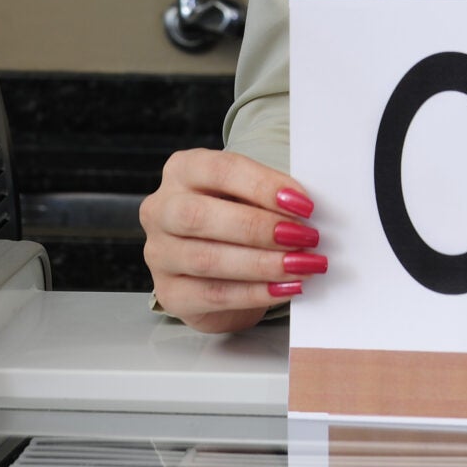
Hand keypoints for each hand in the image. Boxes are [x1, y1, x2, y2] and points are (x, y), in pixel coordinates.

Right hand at [141, 149, 322, 332]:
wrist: (214, 269)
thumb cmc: (237, 219)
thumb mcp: (248, 197)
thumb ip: (271, 197)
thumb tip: (307, 209)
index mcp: (182, 170)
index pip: (220, 170)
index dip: (263, 186)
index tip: (303, 204)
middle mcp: (161, 209)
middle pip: (200, 216)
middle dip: (258, 228)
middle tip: (304, 237)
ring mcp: (159, 254)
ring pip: (207, 259)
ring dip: (262, 264)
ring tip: (303, 265)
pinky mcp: (169, 294)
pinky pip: (213, 296)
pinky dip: (254, 293)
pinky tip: (285, 289)